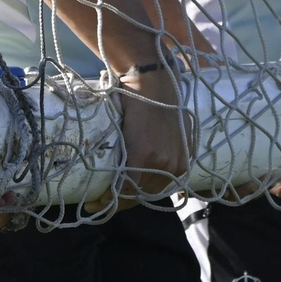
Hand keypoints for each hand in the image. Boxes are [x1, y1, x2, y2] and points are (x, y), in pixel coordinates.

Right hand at [83, 66, 191, 212]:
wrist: (151, 80)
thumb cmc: (157, 98)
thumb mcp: (170, 128)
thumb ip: (165, 145)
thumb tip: (149, 154)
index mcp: (183, 159)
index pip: (159, 188)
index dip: (138, 196)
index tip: (120, 198)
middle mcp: (175, 165)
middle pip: (147, 193)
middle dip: (125, 200)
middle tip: (103, 201)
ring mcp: (160, 162)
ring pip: (135, 192)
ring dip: (116, 199)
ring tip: (97, 201)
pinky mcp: (143, 156)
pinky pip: (126, 183)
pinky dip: (111, 193)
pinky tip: (98, 199)